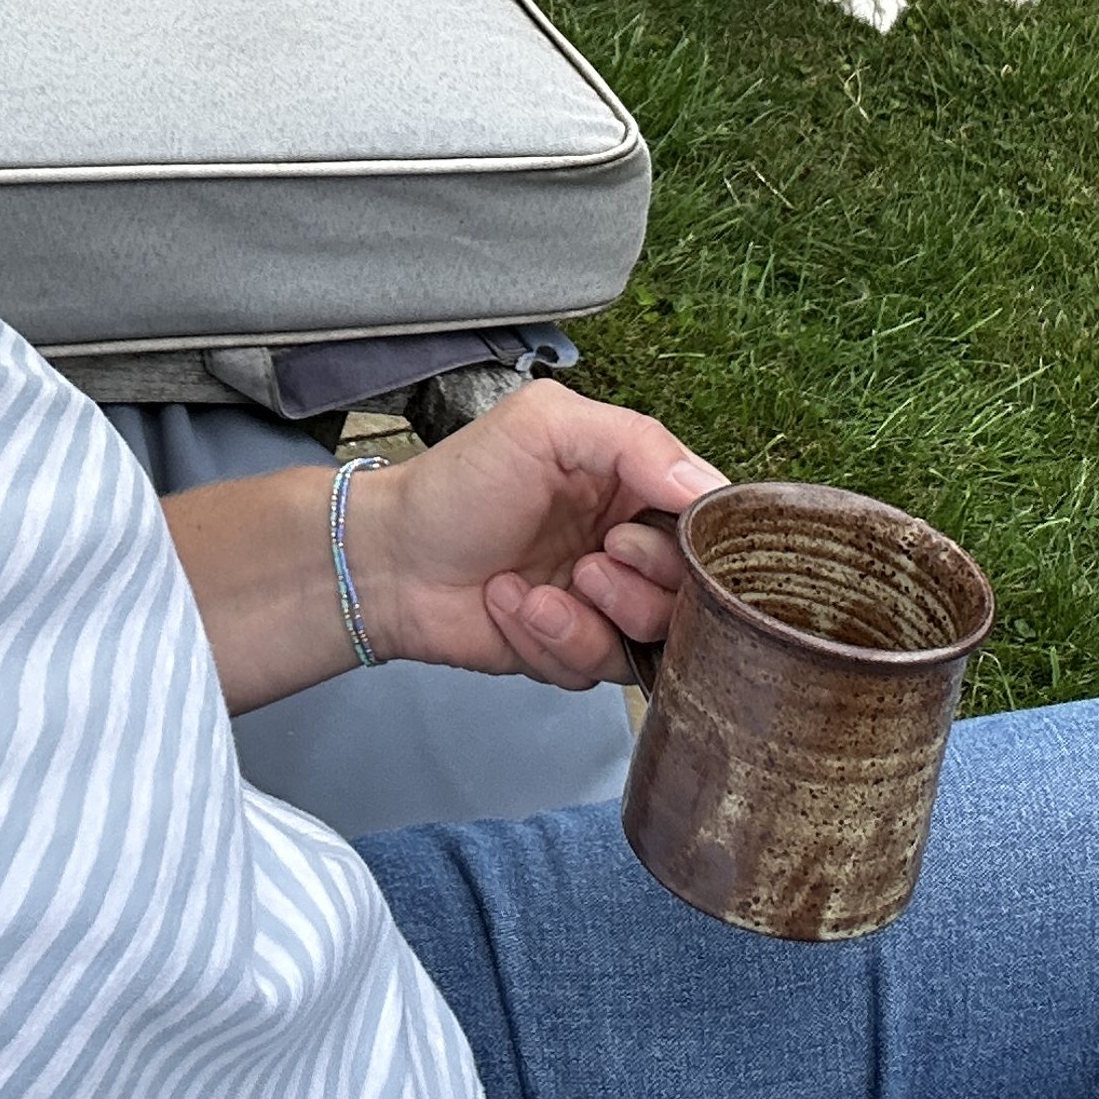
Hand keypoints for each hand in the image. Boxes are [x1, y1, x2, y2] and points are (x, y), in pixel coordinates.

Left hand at [346, 384, 726, 691]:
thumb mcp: (545, 426)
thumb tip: (707, 486)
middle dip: (643, 582)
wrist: (389, 558)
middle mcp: (631, 544)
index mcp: (635, 482)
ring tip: (539, 589)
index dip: (696, 537)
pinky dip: (554, 643)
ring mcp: (605, 604)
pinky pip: (600, 671)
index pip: (708, 515)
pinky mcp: (574, 651)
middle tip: (592, 559)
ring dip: (595, 618)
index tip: (642, 532)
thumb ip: (634, 440)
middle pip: (694, 589)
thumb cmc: (461, 481)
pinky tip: (511, 606)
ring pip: (653, 638)